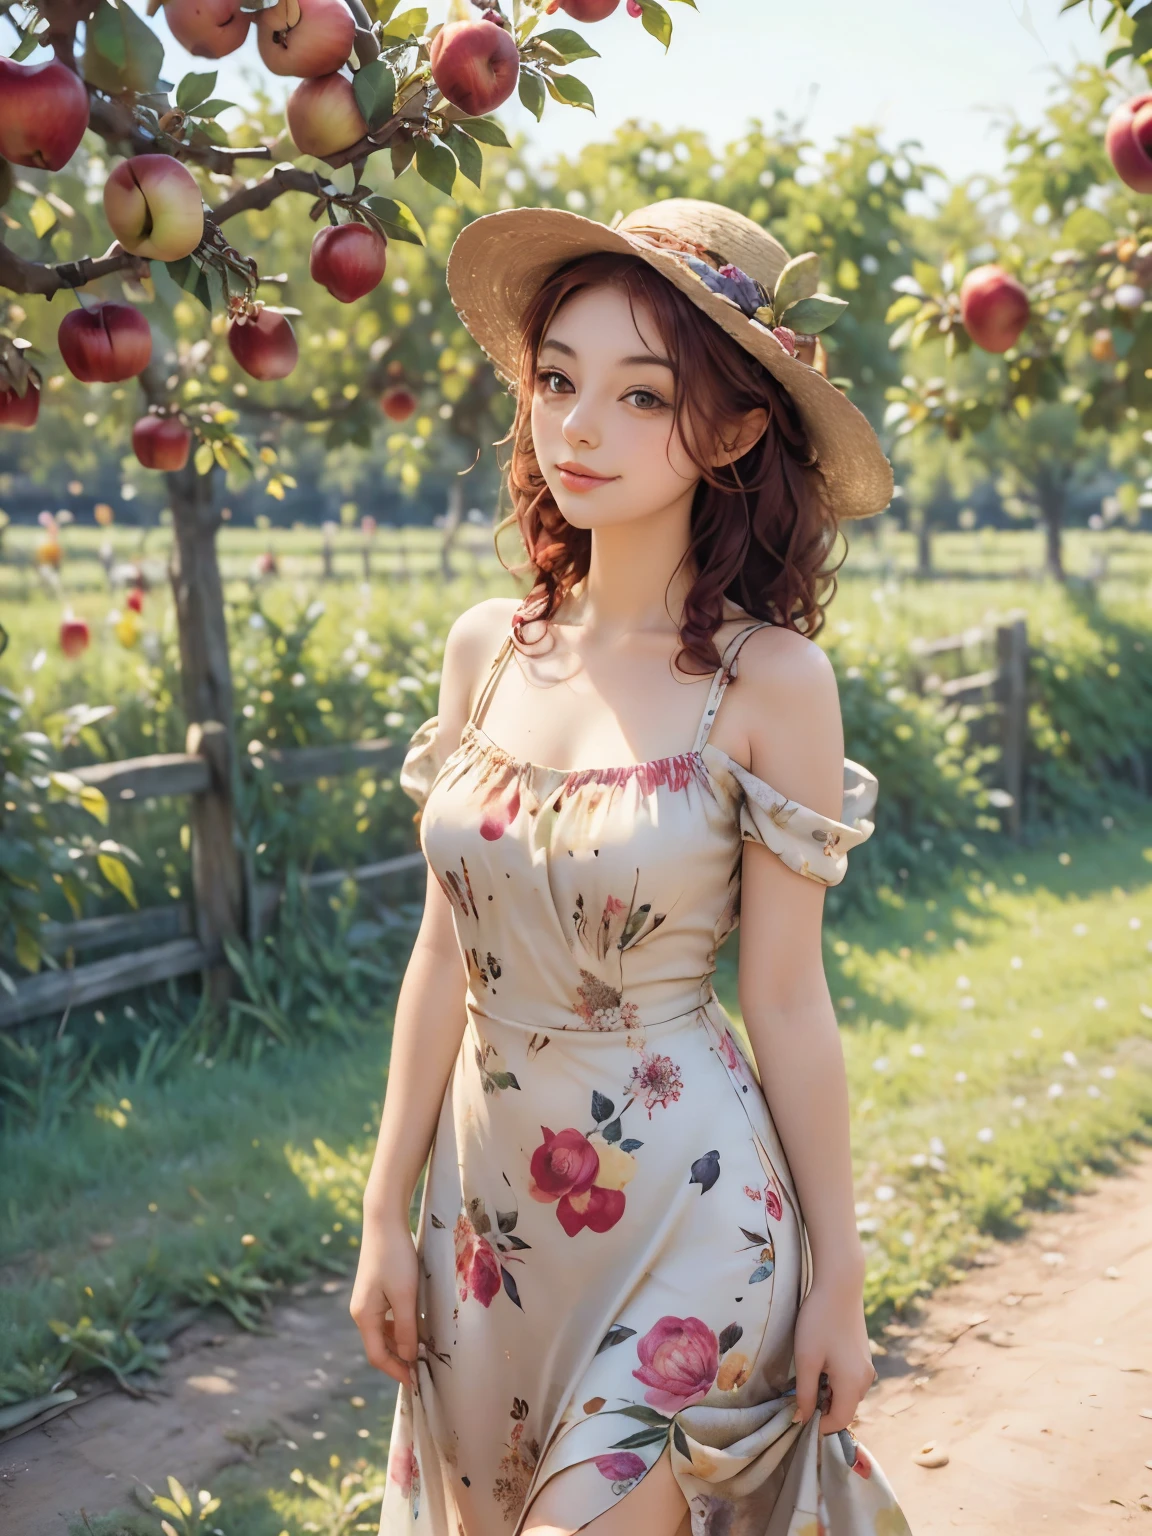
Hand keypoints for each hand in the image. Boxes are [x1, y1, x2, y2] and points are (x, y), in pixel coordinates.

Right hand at [350, 1211, 418, 1387]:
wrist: (384, 1221)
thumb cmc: (395, 1257)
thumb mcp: (404, 1295)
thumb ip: (406, 1328)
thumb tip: (407, 1356)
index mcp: (364, 1316)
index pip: (377, 1356)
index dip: (396, 1371)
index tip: (416, 1382)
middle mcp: (361, 1312)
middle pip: (379, 1346)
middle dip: (399, 1359)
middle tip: (422, 1369)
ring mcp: (367, 1300)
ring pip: (383, 1332)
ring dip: (400, 1343)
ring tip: (423, 1350)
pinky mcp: (375, 1290)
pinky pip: (386, 1318)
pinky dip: (400, 1327)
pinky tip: (416, 1324)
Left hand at [792, 1276, 875, 1434]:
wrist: (839, 1286)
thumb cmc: (819, 1322)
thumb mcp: (807, 1360)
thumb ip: (805, 1394)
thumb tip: (802, 1419)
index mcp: (853, 1384)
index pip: (839, 1421)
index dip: (818, 1425)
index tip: (798, 1417)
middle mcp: (866, 1379)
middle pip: (844, 1408)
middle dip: (823, 1408)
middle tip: (799, 1395)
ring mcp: (867, 1366)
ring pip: (847, 1394)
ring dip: (828, 1394)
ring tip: (808, 1376)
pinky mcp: (863, 1355)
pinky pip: (850, 1380)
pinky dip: (835, 1381)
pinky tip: (820, 1363)